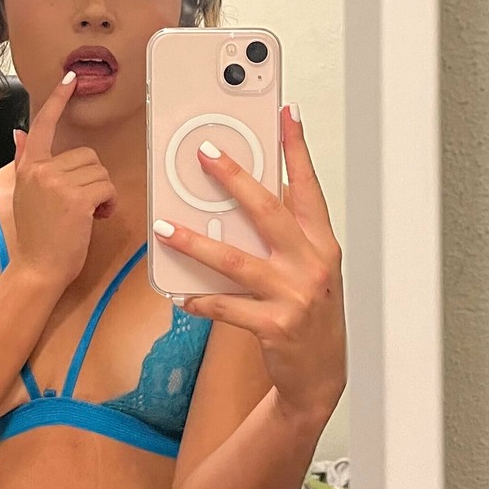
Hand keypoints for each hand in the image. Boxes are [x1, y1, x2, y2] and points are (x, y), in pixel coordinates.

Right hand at [10, 71, 117, 292]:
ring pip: (100, 171)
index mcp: (29, 167)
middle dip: (92, 178)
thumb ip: (24, 161)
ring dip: (102, 192)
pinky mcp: (77, 198)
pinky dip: (109, 203)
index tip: (70, 79)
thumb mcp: (24, 194)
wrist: (36, 269)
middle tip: (83, 204)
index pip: (44, 125)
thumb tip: (18, 134)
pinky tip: (96, 218)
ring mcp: (58, 183)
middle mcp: (41, 170)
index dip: (58, 100)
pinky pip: (106, 187)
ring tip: (87, 214)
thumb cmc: (36, 237)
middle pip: (87, 154)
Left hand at [154, 105, 345, 433]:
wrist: (323, 375)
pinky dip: (201, 301)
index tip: (287, 113)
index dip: (297, 149)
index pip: (308, 187)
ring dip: (197, 243)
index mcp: (321, 243)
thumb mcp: (310, 268)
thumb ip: (286, 235)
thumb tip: (249, 196)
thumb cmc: (311, 314)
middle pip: (268, 211)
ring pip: (237, 261)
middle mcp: (312, 263)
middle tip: (205, 154)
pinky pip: (228, 308)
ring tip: (165, 228)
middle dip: (235, 178)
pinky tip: (182, 296)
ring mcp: (295, 295)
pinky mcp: (275, 326)